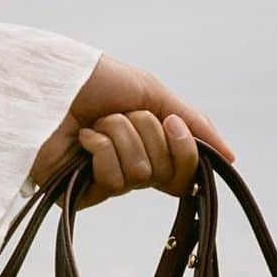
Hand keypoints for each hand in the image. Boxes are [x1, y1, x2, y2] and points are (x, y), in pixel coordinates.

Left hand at [30, 54, 233, 207]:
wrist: (46, 82)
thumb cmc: (90, 80)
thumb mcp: (151, 92)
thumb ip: (192, 122)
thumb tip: (230, 159)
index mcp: (148, 145)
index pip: (184, 170)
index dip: (185, 152)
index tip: (172, 126)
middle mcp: (130, 166)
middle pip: (166, 173)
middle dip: (147, 134)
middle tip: (121, 116)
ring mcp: (106, 183)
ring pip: (141, 174)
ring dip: (120, 136)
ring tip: (94, 123)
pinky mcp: (83, 195)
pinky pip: (116, 181)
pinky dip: (101, 149)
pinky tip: (81, 139)